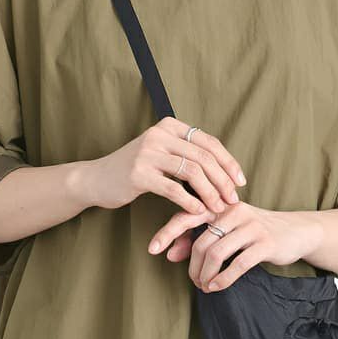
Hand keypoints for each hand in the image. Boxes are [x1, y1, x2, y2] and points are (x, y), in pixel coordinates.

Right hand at [75, 117, 245, 219]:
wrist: (97, 179)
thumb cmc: (135, 171)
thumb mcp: (162, 155)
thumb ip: (187, 156)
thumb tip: (224, 171)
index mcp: (169, 126)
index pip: (208, 142)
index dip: (228, 162)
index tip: (240, 182)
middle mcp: (160, 135)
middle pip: (203, 156)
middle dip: (223, 180)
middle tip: (233, 199)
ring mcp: (148, 152)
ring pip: (192, 171)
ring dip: (210, 192)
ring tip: (218, 208)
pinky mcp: (139, 173)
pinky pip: (172, 188)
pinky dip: (189, 201)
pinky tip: (199, 212)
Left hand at [151, 202, 319, 291]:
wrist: (296, 232)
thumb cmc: (256, 232)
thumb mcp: (227, 230)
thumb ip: (199, 238)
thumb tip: (171, 254)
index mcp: (221, 204)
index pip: (187, 215)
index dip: (167, 233)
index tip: (152, 250)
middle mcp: (234, 211)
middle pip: (200, 241)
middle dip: (193, 266)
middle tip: (194, 281)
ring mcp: (250, 226)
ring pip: (216, 253)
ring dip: (206, 275)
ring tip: (205, 286)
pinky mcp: (264, 243)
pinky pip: (237, 264)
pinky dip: (223, 279)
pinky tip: (217, 287)